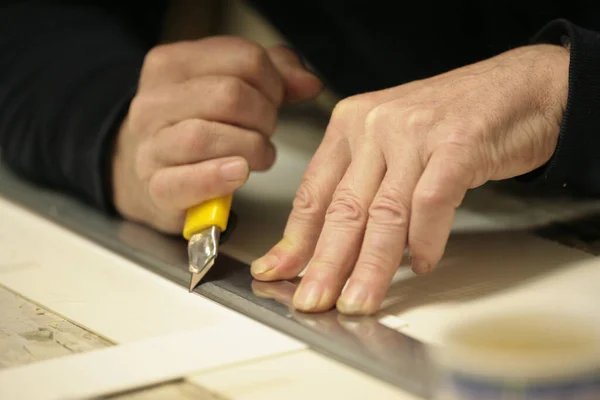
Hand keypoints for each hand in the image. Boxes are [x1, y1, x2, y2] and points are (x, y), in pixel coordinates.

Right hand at [112, 36, 321, 232]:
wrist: (148, 173)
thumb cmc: (196, 126)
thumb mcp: (227, 86)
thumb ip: (273, 75)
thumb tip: (309, 83)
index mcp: (173, 63)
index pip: (243, 58)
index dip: (275, 82)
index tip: (275, 99)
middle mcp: (154, 100)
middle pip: (229, 95)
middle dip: (264, 116)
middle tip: (266, 130)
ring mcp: (150, 144)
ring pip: (206, 136)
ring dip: (250, 149)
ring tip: (259, 155)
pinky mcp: (155, 186)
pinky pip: (186, 181)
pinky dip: (218, 178)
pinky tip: (238, 173)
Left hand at [252, 44, 568, 314]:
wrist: (522, 86)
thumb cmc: (455, 118)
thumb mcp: (393, 143)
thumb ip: (365, 187)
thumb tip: (341, 247)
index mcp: (351, 123)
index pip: (314, 192)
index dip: (296, 239)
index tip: (278, 270)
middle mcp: (376, 125)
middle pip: (343, 208)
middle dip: (325, 264)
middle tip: (312, 300)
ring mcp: (415, 133)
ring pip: (383, 214)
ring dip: (370, 267)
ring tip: (358, 301)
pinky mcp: (456, 144)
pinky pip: (431, 204)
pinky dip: (425, 241)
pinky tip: (422, 265)